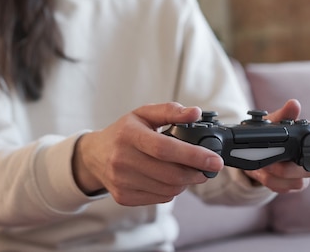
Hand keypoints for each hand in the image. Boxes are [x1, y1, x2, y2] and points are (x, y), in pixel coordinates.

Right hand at [72, 103, 222, 205]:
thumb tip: (195, 112)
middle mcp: (122, 160)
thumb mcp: (143, 114)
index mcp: (129, 135)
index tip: (215, 160)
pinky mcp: (124, 197)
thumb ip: (170, 111)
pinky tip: (169, 179)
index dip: (193, 156)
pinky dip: (172, 190)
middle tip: (208, 167)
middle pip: (170, 174)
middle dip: (196, 173)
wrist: (94, 155)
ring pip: (168, 189)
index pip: (165, 149)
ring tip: (187, 171)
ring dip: (185, 182)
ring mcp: (121, 181)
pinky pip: (160, 198)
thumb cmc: (123, 132)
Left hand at [243, 99, 309, 192]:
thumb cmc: (270, 132)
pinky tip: (262, 174)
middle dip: (290, 168)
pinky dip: (271, 182)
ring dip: (277, 176)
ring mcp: (303, 172)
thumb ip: (283, 115)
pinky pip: (286, 188)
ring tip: (262, 167)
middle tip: (270, 163)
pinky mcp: (293, 184)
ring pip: (299, 182)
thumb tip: (294, 104)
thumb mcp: (271, 122)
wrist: (254, 149)